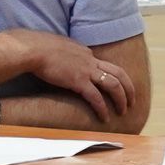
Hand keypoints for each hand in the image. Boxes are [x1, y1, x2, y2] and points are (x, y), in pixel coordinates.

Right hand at [15, 30, 134, 121]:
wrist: (33, 49)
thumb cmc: (39, 47)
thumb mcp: (58, 46)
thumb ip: (65, 53)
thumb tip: (63, 58)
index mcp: (85, 52)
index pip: (104, 64)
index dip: (112, 77)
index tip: (113, 87)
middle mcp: (90, 59)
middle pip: (119, 73)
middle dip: (128, 88)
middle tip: (132, 101)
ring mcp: (86, 70)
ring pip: (114, 85)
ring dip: (121, 99)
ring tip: (123, 111)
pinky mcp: (78, 81)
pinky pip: (96, 97)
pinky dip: (103, 108)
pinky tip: (105, 118)